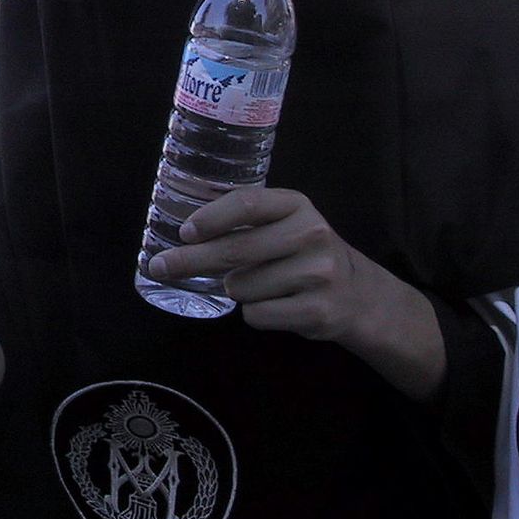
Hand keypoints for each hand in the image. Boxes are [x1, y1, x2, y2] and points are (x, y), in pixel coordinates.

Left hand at [146, 186, 444, 400]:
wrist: (358, 293)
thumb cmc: (303, 253)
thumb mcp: (284, 224)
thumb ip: (245, 224)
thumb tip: (182, 238)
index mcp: (297, 205)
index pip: (247, 204)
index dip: (211, 218)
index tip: (184, 232)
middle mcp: (311, 234)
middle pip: (236, 249)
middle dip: (191, 260)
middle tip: (160, 267)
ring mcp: (318, 273)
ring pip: (242, 287)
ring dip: (237, 290)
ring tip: (261, 285)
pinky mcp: (317, 310)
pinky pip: (257, 314)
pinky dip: (254, 313)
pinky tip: (275, 304)